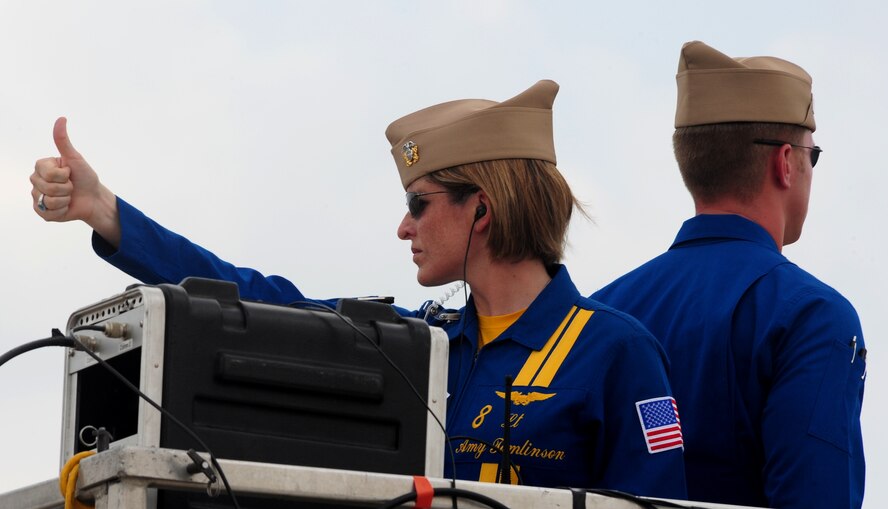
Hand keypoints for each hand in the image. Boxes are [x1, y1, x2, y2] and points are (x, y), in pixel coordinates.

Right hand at [31, 117, 120, 245]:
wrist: (94, 198)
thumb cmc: (85, 177)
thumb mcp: (75, 158)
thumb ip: (63, 141)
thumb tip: (61, 118)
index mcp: (41, 167)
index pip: (48, 173)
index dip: (64, 175)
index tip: (69, 173)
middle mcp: (36, 181)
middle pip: (47, 187)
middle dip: (66, 188)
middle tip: (71, 186)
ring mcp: (38, 197)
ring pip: (48, 200)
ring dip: (65, 200)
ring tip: (68, 196)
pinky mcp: (42, 212)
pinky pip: (48, 213)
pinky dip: (62, 211)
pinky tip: (66, 207)